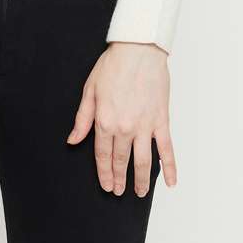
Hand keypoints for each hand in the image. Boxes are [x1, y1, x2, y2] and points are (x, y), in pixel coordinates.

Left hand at [66, 42, 177, 195]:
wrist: (138, 50)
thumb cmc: (113, 65)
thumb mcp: (90, 90)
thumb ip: (82, 118)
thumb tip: (73, 139)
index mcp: (105, 120)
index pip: (102, 154)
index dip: (103, 172)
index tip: (106, 184)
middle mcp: (124, 127)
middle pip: (121, 160)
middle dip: (119, 179)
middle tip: (119, 191)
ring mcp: (144, 126)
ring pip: (143, 162)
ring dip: (141, 180)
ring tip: (139, 192)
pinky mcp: (161, 121)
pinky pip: (166, 149)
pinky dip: (169, 167)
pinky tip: (170, 182)